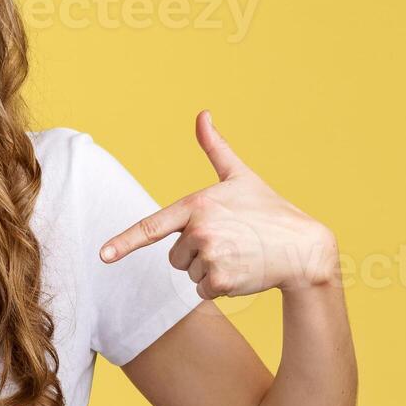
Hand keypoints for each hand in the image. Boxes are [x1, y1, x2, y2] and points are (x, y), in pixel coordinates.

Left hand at [100, 111, 337, 297]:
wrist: (303, 248)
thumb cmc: (269, 210)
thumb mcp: (241, 176)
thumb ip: (215, 148)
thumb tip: (202, 114)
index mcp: (198, 204)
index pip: (153, 226)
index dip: (124, 242)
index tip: (103, 256)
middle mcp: (200, 230)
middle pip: (174, 255)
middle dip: (196, 252)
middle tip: (230, 241)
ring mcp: (210, 257)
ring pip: (188, 273)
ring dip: (209, 269)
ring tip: (238, 254)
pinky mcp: (221, 281)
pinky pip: (202, 291)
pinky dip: (219, 286)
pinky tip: (242, 271)